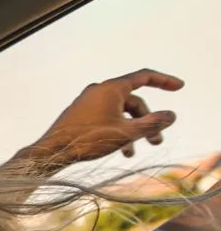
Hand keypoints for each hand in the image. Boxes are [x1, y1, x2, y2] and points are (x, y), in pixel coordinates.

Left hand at [24, 69, 182, 168]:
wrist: (50, 153)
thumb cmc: (87, 141)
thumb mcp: (126, 133)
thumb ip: (152, 124)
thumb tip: (172, 116)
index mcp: (111, 88)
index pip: (144, 77)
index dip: (164, 81)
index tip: (179, 87)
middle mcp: (98, 90)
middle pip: (132, 101)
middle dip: (147, 121)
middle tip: (156, 142)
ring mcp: (87, 102)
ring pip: (119, 113)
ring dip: (131, 130)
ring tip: (133, 153)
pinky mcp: (79, 114)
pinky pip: (105, 118)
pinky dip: (115, 131)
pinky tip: (119, 150)